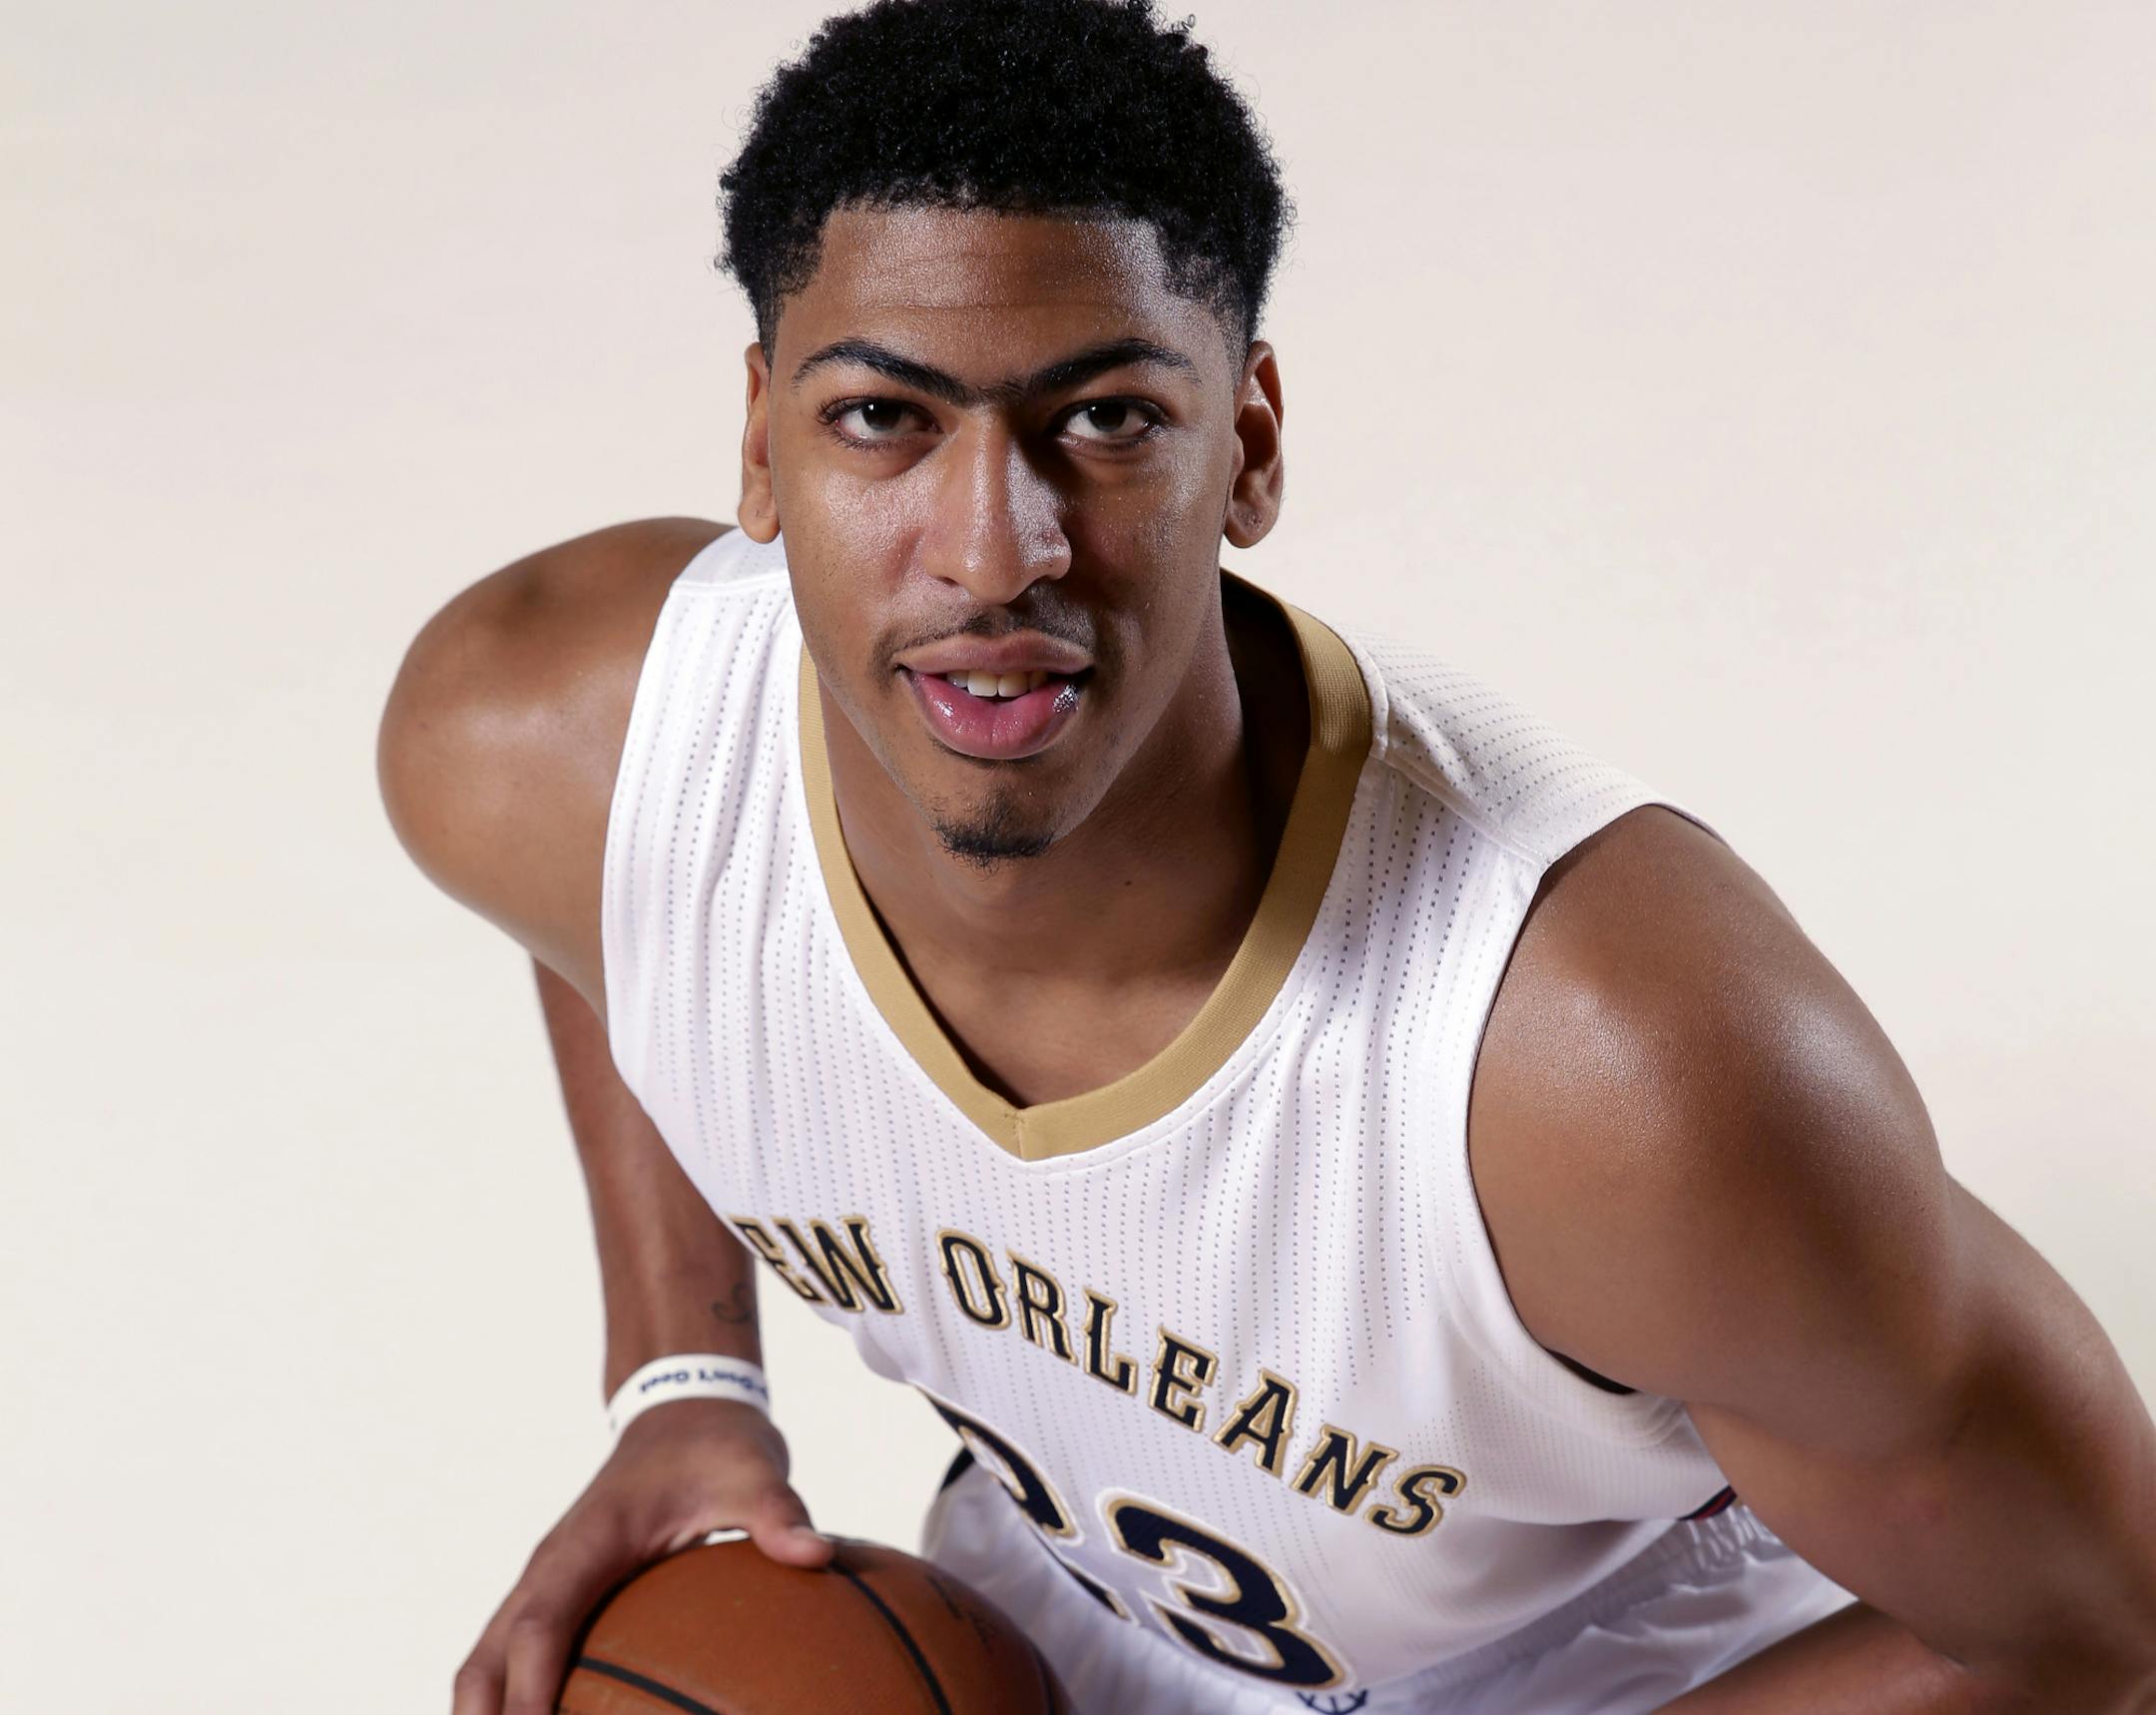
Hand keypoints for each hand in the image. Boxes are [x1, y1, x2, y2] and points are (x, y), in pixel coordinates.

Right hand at [449, 1398, 833, 1714]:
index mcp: (587, 1542)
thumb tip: (817, 1555)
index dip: (530, 1689)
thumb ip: (779, 1511)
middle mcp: (549, 1567)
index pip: (542, 1624)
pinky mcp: (554, 1597)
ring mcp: (543, 1584)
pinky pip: (512, 1659)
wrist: (682, 1411)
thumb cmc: (715, 1445)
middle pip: (485, 1661)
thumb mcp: (753, 1469)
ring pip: (484, 1664)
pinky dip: (511, 1703)